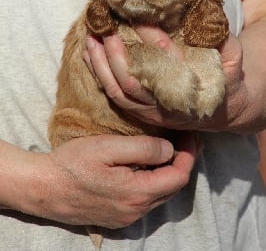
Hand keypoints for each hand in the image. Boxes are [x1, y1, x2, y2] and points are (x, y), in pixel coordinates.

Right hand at [0, 135, 199, 227]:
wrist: (43, 187)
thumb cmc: (73, 164)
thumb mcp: (108, 147)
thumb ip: (143, 148)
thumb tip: (170, 149)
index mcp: (137, 193)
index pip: (179, 177)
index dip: (190, 154)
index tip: (191, 135)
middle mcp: (136, 210)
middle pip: (172, 187)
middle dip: (183, 162)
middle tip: (185, 139)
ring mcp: (125, 217)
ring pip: (159, 194)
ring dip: (168, 171)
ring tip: (170, 148)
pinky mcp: (116, 216)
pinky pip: (144, 199)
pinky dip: (153, 181)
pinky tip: (147, 165)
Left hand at [84, 27, 251, 131]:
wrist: (220, 109)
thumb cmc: (225, 80)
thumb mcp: (233, 60)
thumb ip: (224, 42)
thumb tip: (206, 20)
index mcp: (191, 88)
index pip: (165, 60)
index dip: (150, 36)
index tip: (137, 16)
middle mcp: (167, 104)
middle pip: (131, 80)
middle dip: (114, 53)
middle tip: (106, 27)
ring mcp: (150, 111)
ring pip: (117, 90)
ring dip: (100, 64)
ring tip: (91, 36)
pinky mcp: (140, 112)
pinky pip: (114, 95)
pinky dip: (99, 74)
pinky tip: (90, 54)